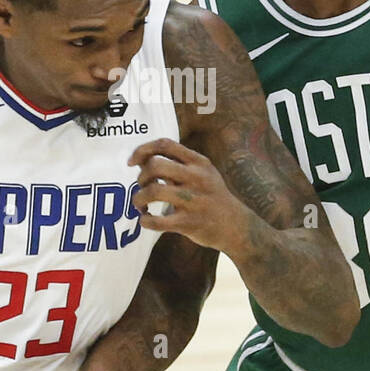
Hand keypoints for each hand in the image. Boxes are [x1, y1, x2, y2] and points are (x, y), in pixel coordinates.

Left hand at [128, 138, 250, 250]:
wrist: (236, 225)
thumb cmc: (212, 196)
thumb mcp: (204, 173)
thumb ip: (178, 164)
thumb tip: (143, 160)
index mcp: (198, 162)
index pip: (165, 144)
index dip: (143, 150)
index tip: (132, 162)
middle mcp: (196, 178)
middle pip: (155, 165)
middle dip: (141, 177)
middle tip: (141, 187)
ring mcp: (193, 200)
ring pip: (153, 192)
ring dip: (138, 199)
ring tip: (140, 205)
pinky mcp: (189, 223)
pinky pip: (158, 221)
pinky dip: (145, 221)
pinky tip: (145, 220)